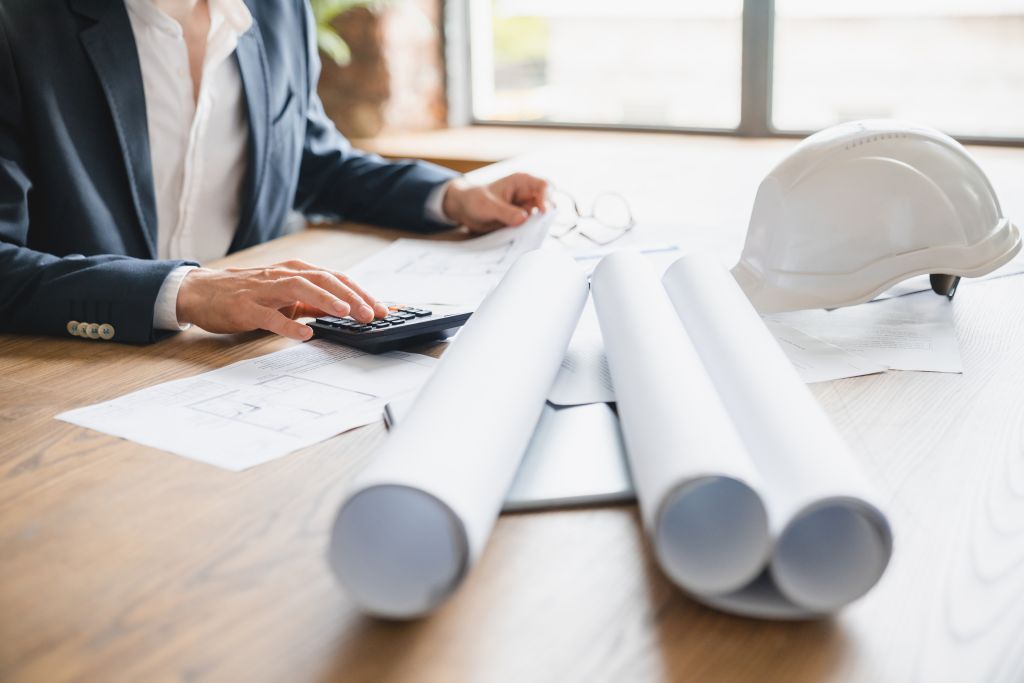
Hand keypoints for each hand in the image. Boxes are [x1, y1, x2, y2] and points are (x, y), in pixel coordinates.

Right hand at [176, 260, 389, 340]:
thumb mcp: (287, 296)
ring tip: (346, 313)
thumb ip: (315, 302)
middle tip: (372, 313)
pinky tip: (304, 333)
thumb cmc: (249, 294)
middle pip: (324, 280)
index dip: (361, 293)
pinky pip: (269, 316)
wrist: (202, 292)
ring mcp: (264, 290)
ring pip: (300, 289)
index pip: (336, 279)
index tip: (383, 309)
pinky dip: (288, 324)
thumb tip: (349, 311)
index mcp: (297, 272)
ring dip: (326, 300)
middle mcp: (283, 276)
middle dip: (351, 296)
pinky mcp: (246, 307)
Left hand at [442, 173, 547, 233]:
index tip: (543, 212)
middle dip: (547, 214)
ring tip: (533, 233)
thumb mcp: (487, 206)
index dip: (547, 198)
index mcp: (522, 182)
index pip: (544, 186)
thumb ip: (505, 212)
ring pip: (543, 216)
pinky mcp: (523, 220)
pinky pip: (534, 226)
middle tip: (540, 226)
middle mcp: (528, 194)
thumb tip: (524, 219)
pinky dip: (533, 231)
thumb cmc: (475, 200)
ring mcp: (527, 208)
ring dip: (541, 225)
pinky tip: (527, 237)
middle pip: (549, 202)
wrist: (465, 210)